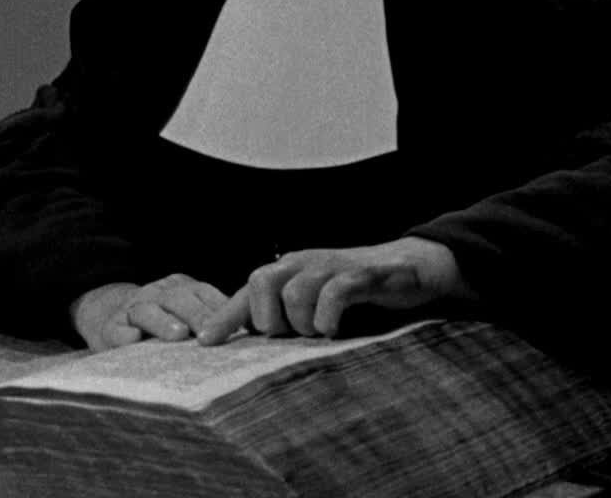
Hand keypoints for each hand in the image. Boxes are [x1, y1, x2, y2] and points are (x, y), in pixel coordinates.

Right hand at [70, 274, 228, 350]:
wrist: (111, 314)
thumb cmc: (163, 320)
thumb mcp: (187, 311)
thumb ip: (215, 319)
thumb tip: (255, 335)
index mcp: (181, 289)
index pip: (203, 293)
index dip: (220, 308)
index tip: (239, 327)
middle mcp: (157, 294)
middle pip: (178, 300)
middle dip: (197, 316)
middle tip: (211, 334)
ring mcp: (132, 309)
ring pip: (147, 311)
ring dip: (162, 322)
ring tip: (177, 335)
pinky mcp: (110, 327)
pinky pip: (116, 329)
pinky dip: (123, 334)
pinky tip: (132, 340)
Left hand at [197, 237, 473, 344]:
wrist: (406, 268)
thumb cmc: (354, 291)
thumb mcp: (313, 304)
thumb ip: (286, 319)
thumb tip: (252, 346)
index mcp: (286, 271)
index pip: (246, 292)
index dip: (224, 317)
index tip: (204, 343)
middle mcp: (302, 263)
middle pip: (261, 283)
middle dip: (271, 318)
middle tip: (292, 335)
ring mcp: (330, 265)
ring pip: (294, 291)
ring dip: (303, 321)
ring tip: (319, 333)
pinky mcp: (360, 274)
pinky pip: (333, 292)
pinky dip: (328, 315)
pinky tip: (335, 329)